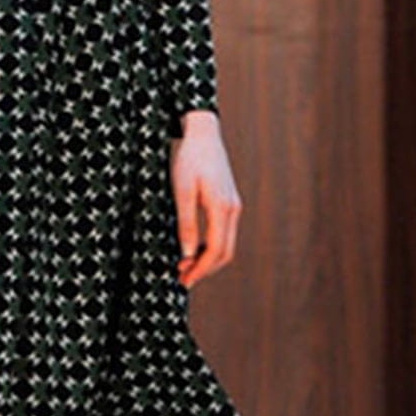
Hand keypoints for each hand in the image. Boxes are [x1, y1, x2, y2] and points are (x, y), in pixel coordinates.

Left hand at [170, 108, 241, 287]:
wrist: (204, 135)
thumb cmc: (189, 160)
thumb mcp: (181, 191)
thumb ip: (185, 223)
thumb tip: (186, 255)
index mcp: (222, 208)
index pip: (216, 250)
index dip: (200, 269)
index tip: (184, 280)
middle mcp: (233, 210)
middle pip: (225, 253)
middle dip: (205, 269)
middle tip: (183, 279)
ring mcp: (234, 206)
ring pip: (226, 244)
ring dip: (208, 259)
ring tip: (185, 266)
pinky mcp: (230, 203)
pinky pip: (224, 233)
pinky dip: (211, 246)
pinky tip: (194, 249)